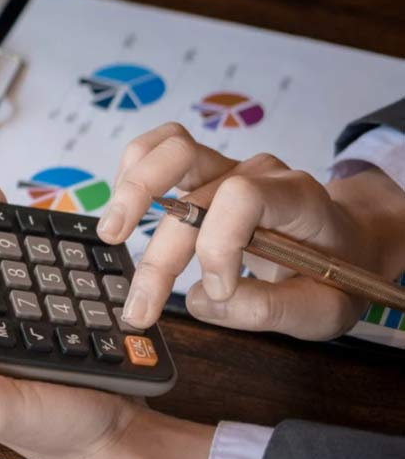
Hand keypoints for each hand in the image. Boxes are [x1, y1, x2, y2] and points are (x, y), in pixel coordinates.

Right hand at [97, 123, 404, 338]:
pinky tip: (121, 212)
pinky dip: (133, 174)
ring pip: (170, 149)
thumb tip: (200, 299)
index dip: (219, 245)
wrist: (347, 241)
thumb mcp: (324, 309)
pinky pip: (159, 148)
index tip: (219, 289)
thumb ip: (268, 310)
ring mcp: (228, 166)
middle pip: (194, 193)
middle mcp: (258, 173)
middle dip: (161, 254)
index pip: (243, 197)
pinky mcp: (202, 172)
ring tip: (111, 233)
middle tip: (139, 305)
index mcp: (297, 200)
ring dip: (133, 190)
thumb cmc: (335, 273)